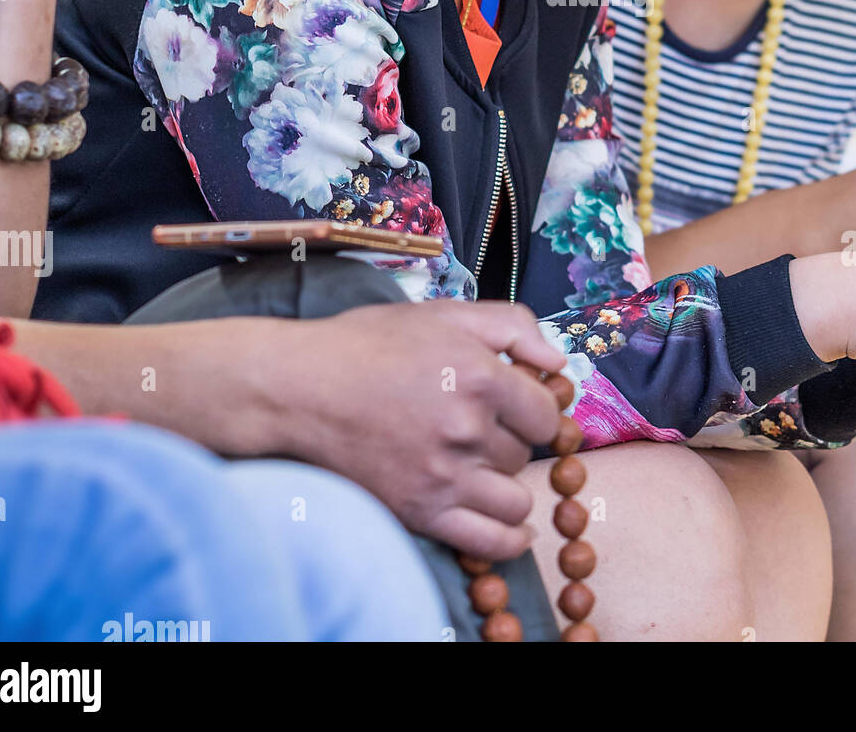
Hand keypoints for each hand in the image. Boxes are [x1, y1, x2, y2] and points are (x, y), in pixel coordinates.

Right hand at [282, 299, 566, 560]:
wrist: (297, 388)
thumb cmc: (368, 345)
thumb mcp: (443, 314)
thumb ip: (512, 326)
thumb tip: (558, 361)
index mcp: (480, 376)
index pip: (546, 412)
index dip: (535, 406)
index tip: (517, 403)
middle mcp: (467, 429)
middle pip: (525, 453)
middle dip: (511, 439)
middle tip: (481, 427)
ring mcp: (444, 475)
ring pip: (515, 498)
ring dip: (506, 484)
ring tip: (483, 467)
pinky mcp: (420, 511)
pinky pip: (490, 542)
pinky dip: (510, 539)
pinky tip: (511, 526)